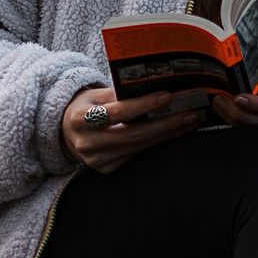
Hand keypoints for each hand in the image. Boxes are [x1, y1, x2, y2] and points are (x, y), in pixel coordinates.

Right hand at [62, 87, 200, 173]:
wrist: (68, 133)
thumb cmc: (86, 108)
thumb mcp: (96, 95)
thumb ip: (120, 93)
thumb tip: (154, 87)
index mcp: (80, 118)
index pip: (117, 112)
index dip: (144, 105)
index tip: (168, 96)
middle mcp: (86, 142)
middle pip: (132, 134)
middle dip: (165, 125)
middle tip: (189, 116)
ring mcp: (96, 160)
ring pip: (138, 148)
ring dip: (166, 137)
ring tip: (188, 125)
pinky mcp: (106, 169)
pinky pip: (136, 157)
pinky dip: (155, 146)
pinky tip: (171, 137)